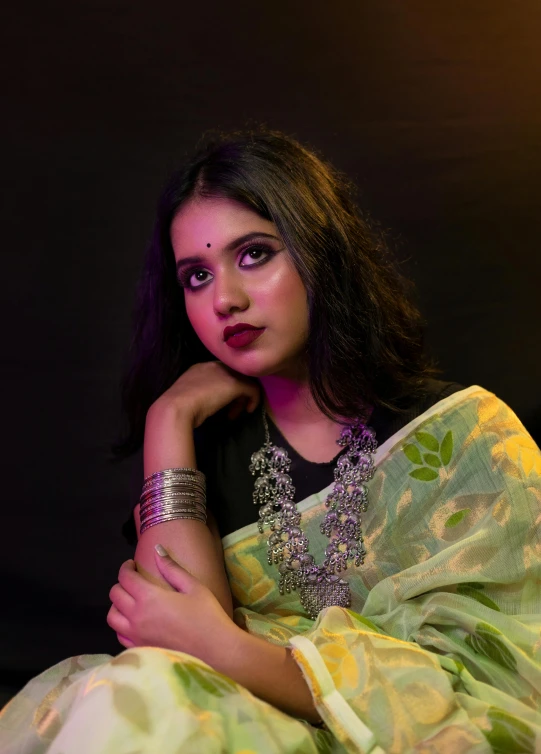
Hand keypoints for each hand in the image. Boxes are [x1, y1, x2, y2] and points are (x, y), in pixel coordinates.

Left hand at [107, 545, 238, 663]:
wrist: (214, 651)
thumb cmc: (206, 615)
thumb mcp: (193, 586)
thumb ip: (171, 568)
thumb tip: (157, 549)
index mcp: (148, 597)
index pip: (125, 578)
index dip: (126, 568)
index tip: (132, 565)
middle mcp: (136, 616)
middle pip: (115, 595)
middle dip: (121, 583)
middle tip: (134, 580)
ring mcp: (136, 636)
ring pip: (112, 616)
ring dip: (117, 605)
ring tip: (130, 601)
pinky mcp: (139, 649)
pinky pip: (119, 635)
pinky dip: (121, 625)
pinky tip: (134, 622)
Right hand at [150, 361, 260, 428]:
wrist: (176, 408)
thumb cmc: (177, 407)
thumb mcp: (187, 397)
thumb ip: (197, 395)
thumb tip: (206, 404)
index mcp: (199, 368)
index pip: (220, 373)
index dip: (223, 389)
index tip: (221, 404)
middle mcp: (213, 366)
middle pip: (233, 375)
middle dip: (234, 394)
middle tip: (231, 410)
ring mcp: (225, 373)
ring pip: (243, 381)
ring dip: (241, 399)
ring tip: (234, 414)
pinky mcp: (235, 383)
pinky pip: (253, 389)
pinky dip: (253, 400)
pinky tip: (248, 410)